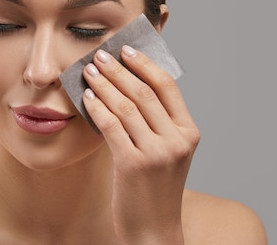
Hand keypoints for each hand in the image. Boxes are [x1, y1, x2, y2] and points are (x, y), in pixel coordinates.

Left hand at [82, 45, 199, 244]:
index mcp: (188, 133)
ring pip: (126, 106)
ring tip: (90, 72)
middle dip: (119, 70)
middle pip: (144, 92)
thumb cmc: (155, 188)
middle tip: (100, 56)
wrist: (153, 231)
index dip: (145, 64)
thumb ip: (156, 122)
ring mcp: (156, 153)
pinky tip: (88, 98)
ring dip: (105, 85)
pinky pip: (111, 126)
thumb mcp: (166, 152)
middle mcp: (176, 141)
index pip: (167, 87)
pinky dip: (98, 108)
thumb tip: (127, 83)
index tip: (126, 50)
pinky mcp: (133, 165)